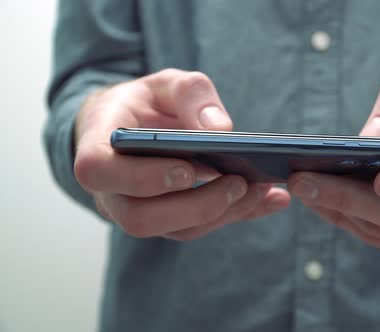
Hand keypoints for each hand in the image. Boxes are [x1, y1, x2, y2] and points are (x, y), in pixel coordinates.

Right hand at [74, 69, 290, 240]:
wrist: (138, 127)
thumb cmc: (147, 104)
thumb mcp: (166, 83)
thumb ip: (190, 94)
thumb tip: (220, 128)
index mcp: (98, 148)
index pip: (99, 172)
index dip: (142, 178)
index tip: (188, 169)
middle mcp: (111, 190)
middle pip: (140, 218)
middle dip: (195, 205)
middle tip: (239, 183)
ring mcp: (137, 210)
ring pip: (174, 230)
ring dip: (222, 213)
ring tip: (262, 190)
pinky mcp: (167, 220)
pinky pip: (198, 227)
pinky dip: (236, 214)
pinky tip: (269, 199)